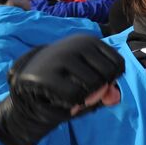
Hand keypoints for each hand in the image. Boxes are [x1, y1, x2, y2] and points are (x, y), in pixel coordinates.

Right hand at [0, 34, 124, 144]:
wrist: (27, 78)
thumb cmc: (65, 78)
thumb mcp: (90, 82)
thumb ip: (107, 90)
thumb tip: (115, 98)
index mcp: (90, 41)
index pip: (118, 65)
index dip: (110, 80)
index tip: (93, 80)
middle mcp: (78, 44)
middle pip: (108, 76)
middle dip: (98, 89)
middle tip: (80, 88)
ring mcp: (62, 57)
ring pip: (94, 85)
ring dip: (85, 97)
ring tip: (69, 91)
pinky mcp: (48, 74)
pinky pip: (75, 96)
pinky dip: (73, 103)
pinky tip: (61, 97)